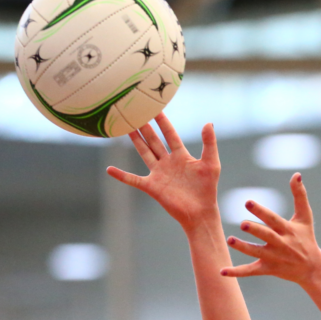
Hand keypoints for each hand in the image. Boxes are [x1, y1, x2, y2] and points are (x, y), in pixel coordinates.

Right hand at [106, 113, 220, 230]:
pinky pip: (134, 180)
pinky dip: (121, 175)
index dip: (163, 121)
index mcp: (181, 156)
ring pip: (144, 153)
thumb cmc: (207, 189)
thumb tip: (208, 123)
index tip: (155, 107)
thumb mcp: (211, 164)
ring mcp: (159, 174)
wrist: (201, 213)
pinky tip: (109, 169)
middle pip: (153, 140)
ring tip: (124, 127)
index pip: (170, 134)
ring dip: (135, 141)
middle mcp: (168, 162)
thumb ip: (209, 144)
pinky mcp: (152, 187)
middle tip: (134, 112)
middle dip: (145, 127)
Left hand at [223, 173, 320, 283]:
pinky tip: (222, 271)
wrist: (312, 268)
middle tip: (243, 224)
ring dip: (242, 247)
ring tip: (230, 240)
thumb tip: (296, 174)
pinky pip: (250, 271)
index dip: (261, 211)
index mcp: (287, 230)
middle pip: (266, 236)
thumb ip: (300, 195)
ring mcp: (273, 258)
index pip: (273, 219)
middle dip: (255, 230)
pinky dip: (237, 272)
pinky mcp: (268, 269)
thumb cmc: (306, 238)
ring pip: (255, 252)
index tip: (248, 202)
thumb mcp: (305, 217)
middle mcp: (280, 244)